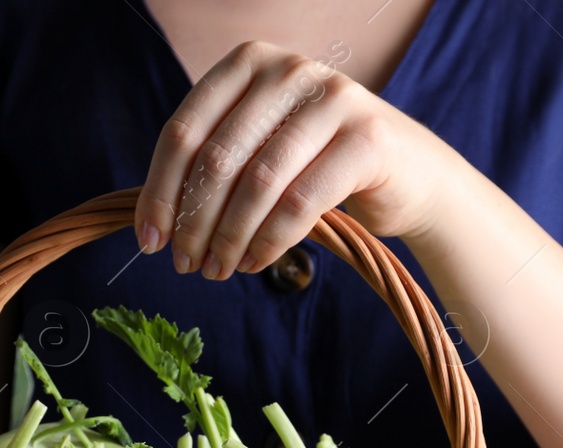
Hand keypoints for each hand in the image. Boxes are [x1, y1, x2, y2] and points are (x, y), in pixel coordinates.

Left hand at [133, 40, 450, 279]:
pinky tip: (257, 262)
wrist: (411, 175)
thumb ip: (214, 165)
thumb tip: (154, 222)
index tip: (150, 240)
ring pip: (258, 182)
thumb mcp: (260, 151)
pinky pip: (301, 201)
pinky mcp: (367, 138)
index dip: (160, 190)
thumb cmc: (320, 165)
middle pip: (217, 158)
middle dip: (194, 222)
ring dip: (230, 237)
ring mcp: (333, 98)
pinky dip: (271, 240)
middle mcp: (288, 70)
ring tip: (220, 269)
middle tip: (187, 264)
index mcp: (249, 63)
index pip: (185, 130)